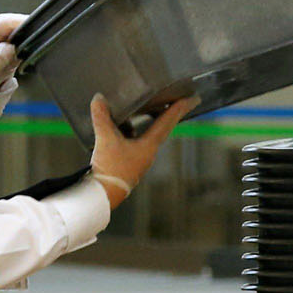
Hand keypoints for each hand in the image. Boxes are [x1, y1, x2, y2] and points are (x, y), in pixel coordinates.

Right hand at [89, 94, 197, 210]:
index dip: (180, 108)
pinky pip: (134, 141)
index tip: (193, 99)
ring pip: (147, 134)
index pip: (168, 122)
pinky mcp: (129, 161)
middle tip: (179, 100)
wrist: (103, 194)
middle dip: (170, 113)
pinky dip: (131, 130)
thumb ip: (102, 118)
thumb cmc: (111, 169)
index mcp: (150, 146)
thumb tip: (99, 98)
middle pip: (162, 127)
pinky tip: (121, 124)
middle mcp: (148, 151)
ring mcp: (139, 157)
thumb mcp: (106, 140)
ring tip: (150, 107)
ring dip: (149, 120)